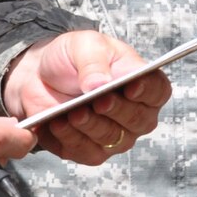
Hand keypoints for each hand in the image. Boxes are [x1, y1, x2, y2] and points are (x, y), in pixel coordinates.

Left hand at [2, 30, 171, 164]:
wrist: (39, 75)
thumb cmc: (71, 58)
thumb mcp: (83, 45)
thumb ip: (94, 61)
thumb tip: (101, 83)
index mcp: (142, 82)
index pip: (158, 91)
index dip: (147, 91)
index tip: (131, 86)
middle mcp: (135, 113)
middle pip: (138, 120)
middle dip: (117, 110)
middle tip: (99, 100)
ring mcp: (116, 136)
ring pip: (112, 138)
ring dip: (91, 125)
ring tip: (73, 112)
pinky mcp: (91, 151)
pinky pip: (86, 151)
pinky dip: (70, 137)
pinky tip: (58, 123)